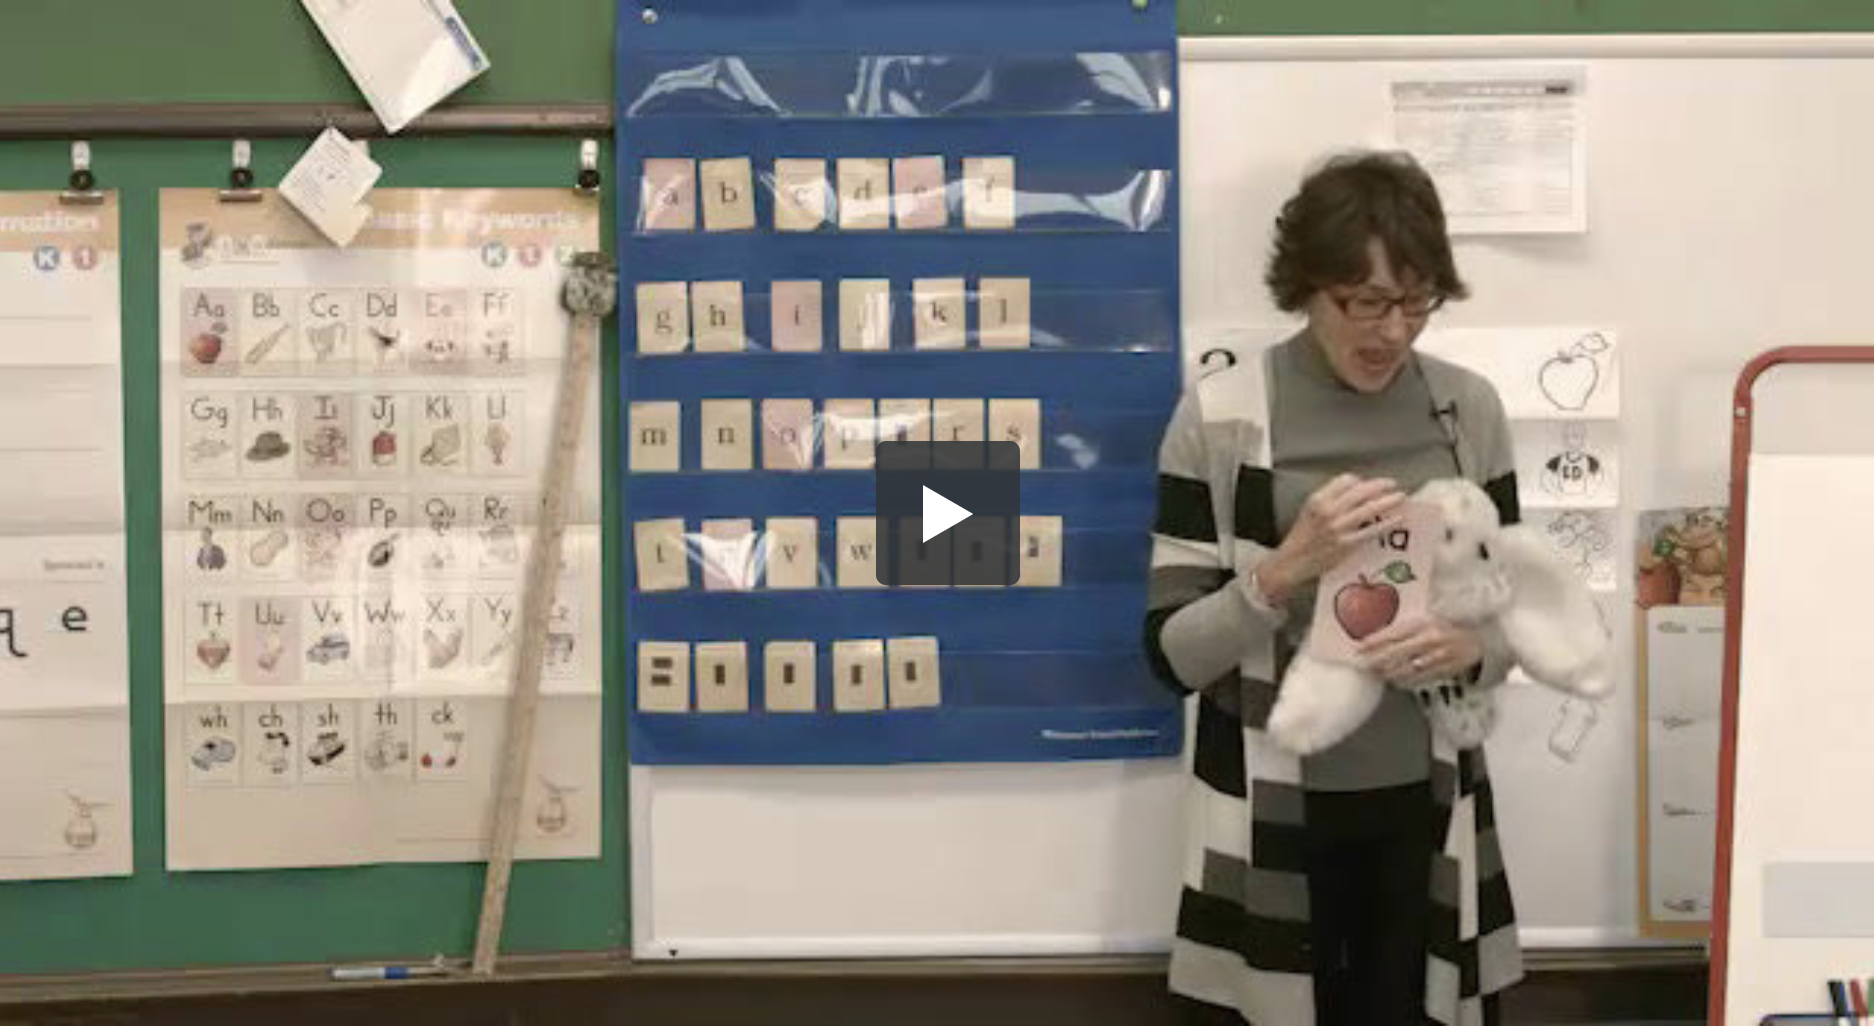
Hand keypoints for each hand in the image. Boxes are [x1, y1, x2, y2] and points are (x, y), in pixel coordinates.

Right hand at [1258, 474, 1405, 602]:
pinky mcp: (1346, 544)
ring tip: (1400, 497)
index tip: (1369, 484)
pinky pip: (1372, 530)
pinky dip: (1387, 523)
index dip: (1361, 481)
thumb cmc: (1301, 539)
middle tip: (1392, 485)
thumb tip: (1355, 494)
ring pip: (1369, 507)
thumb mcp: (1309, 511)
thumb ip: (1329, 500)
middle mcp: (1328, 510)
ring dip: (1389, 500)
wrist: (1291, 562)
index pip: (1345, 480)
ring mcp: (1337, 527)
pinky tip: (1397, 519)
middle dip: (1380, 485)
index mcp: (1317, 499)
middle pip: (1361, 490)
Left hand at [1356, 615, 1483, 684]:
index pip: (1393, 633)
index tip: (1358, 647)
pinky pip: (1418, 679)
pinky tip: (1394, 681)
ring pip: (1405, 669)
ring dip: (1387, 673)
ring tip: (1374, 674)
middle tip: (1360, 665)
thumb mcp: (1427, 620)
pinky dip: (1404, 681)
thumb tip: (1377, 637)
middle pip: (1396, 653)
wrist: (1480, 641)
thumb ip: (1404, 628)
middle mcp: (1429, 639)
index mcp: (1424, 623)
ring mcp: (1437, 657)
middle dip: (1375, 660)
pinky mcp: (1443, 671)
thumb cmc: (1448, 628)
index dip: (1374, 641)